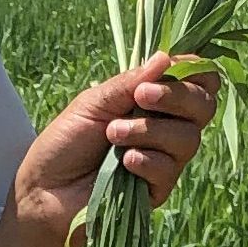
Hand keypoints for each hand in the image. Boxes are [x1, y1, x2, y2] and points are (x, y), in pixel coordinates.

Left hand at [6, 53, 221, 246]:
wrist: (43, 188)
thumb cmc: (65, 141)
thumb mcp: (93, 103)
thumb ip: (130, 83)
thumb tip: (165, 57)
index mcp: (154, 101)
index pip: (198, 81)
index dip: (194, 71)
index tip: (169, 68)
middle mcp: (166, 127)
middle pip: (204, 107)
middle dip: (177, 97)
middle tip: (142, 97)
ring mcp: (165, 159)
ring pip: (188, 139)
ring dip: (149, 130)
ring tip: (113, 134)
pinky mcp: (157, 189)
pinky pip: (170, 170)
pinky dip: (146, 160)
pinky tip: (122, 161)